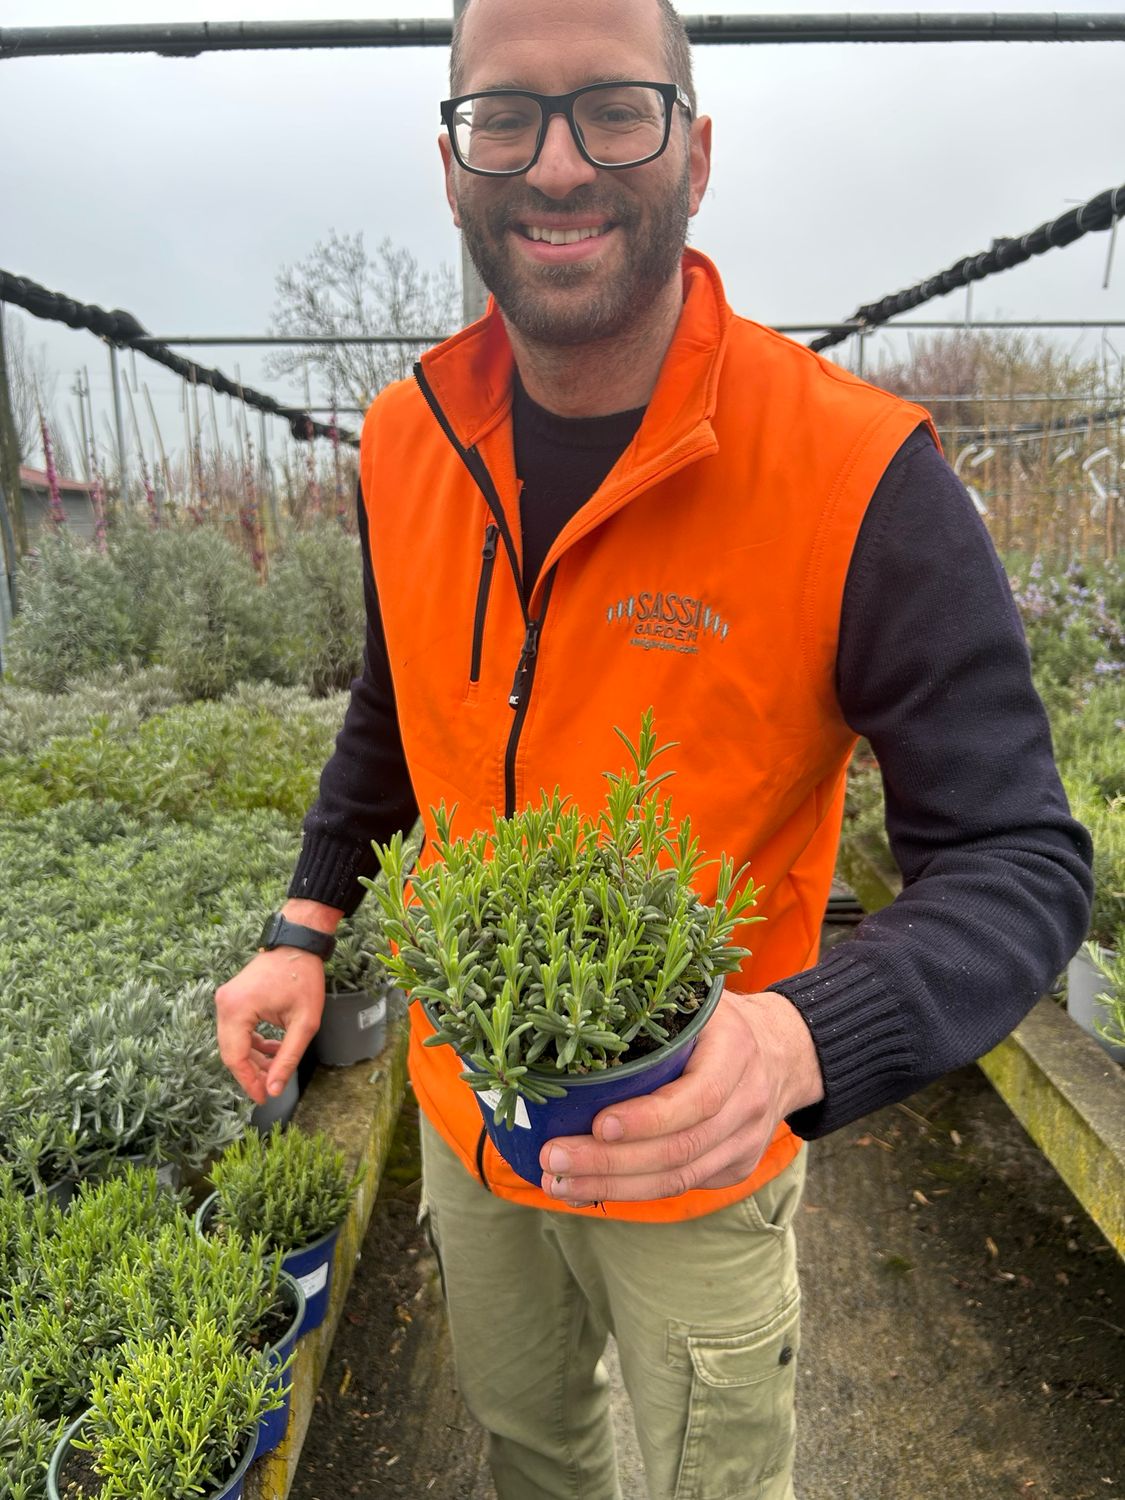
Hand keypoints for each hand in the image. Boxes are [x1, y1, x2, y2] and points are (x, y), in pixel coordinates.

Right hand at [214, 948, 325, 1106]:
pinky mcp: (232, 998)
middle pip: (231, 1052)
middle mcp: (224, 1004)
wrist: (298, 944)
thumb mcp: (305, 1023)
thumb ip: (287, 1058)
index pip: (236, 1058)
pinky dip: (253, 1043)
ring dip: (253, 1059)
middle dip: (251, 1073)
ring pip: (233, 1043)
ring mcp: (225, 1000)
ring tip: (276, 1068)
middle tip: (270, 1088)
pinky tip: (273, 1049)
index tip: (264, 1099)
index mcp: (237, 1009)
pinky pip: (237, 1030)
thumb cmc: (304, 978)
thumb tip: (273, 1089)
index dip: (249, 1082)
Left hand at [538, 991, 823, 1205]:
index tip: (597, 1124)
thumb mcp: (694, 1000)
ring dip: (611, 1186)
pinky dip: (628, 1192)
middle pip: (680, 1149)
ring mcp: (745, 1142)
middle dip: (610, 1161)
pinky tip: (584, 1189)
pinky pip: (679, 1186)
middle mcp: (749, 1103)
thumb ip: (651, 1013)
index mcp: (737, 1051)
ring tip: (558, 1183)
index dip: (648, 1118)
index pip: (699, 1098)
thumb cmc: (717, 1020)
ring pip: (677, 1178)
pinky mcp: (735, 1168)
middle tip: (553, 1158)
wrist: (783, 1051)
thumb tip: (572, 1024)